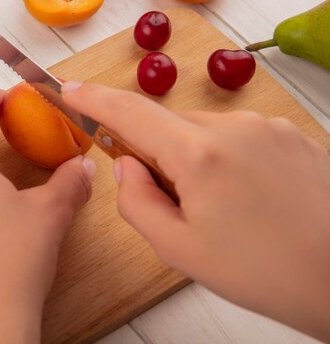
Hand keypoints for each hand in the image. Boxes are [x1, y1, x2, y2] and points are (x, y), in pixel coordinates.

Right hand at [62, 82, 329, 341]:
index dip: (93, 99)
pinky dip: (226, 160)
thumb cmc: (265, 272)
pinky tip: (249, 200)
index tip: (69, 88)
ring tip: (222, 210)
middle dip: (156, 154)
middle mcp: (234, 127)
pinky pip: (237, 137)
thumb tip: (125, 165)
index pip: (129, 112)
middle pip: (168, 125)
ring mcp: (267, 126)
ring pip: (203, 132)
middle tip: (172, 203)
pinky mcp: (291, 133)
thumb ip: (135, 201)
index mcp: (200, 154)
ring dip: (194, 160)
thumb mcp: (179, 249)